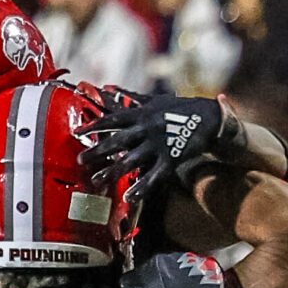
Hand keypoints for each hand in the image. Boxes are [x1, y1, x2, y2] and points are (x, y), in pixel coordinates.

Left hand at [85, 88, 227, 188]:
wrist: (210, 118)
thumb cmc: (180, 109)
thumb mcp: (156, 100)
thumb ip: (132, 98)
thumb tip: (110, 89)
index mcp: (142, 113)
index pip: (113, 119)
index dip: (94, 126)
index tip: (77, 133)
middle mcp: (147, 128)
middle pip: (117, 140)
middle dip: (97, 151)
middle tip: (80, 161)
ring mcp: (158, 144)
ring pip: (131, 160)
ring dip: (112, 171)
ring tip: (96, 180)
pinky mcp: (171, 158)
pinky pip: (154, 177)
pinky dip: (142, 188)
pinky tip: (129, 199)